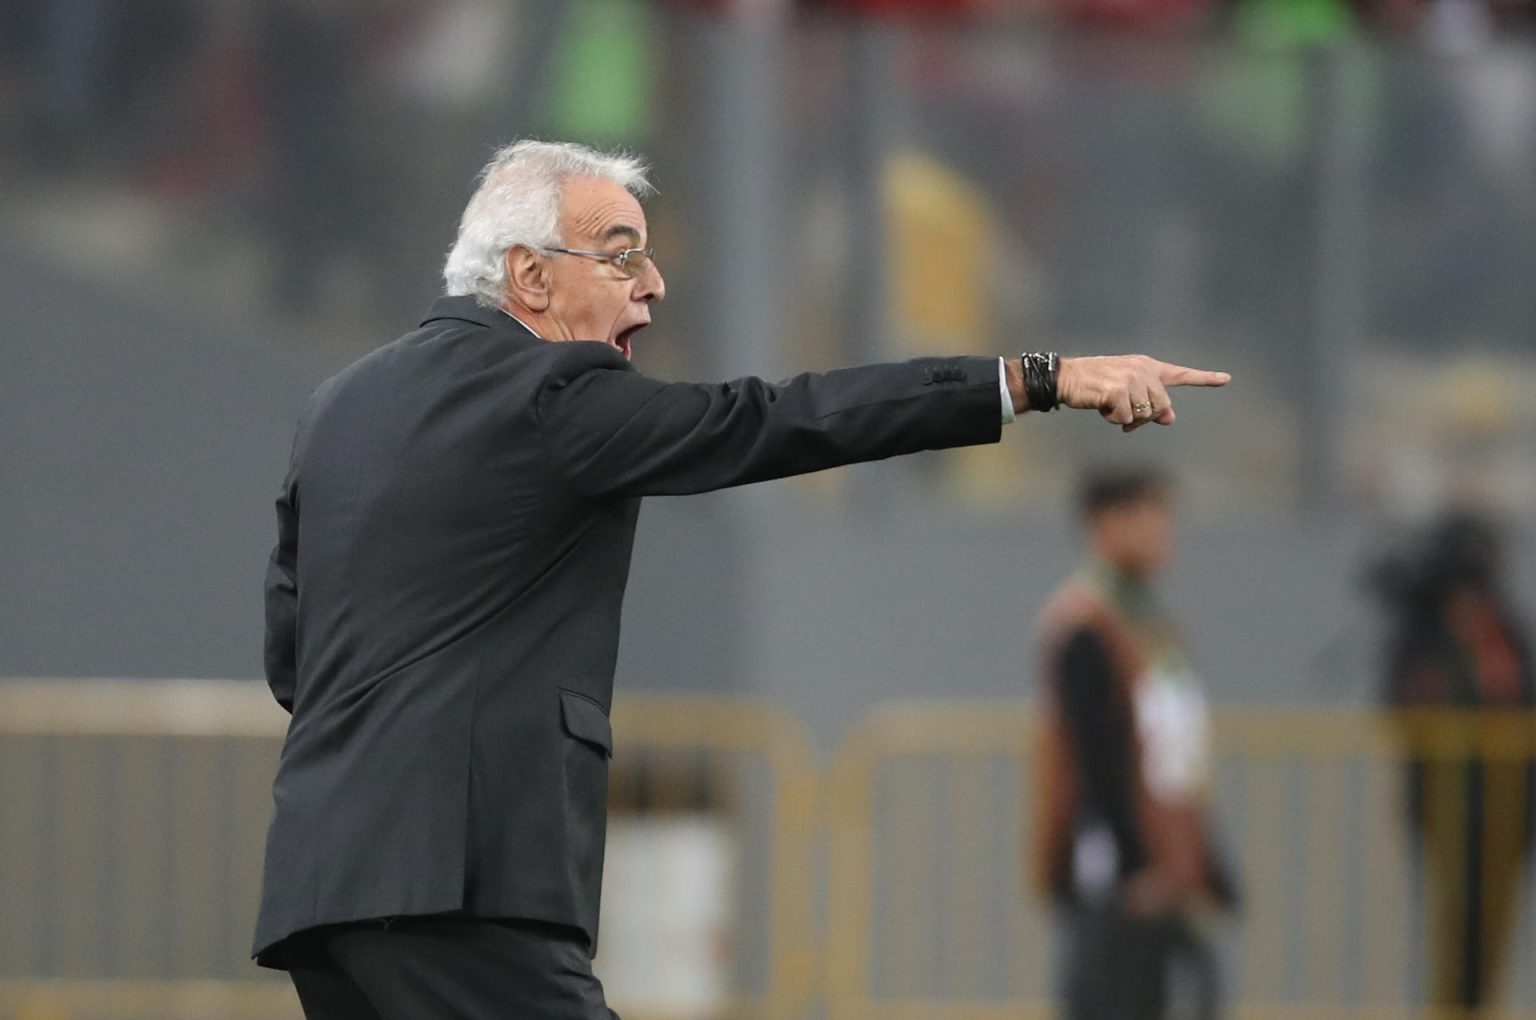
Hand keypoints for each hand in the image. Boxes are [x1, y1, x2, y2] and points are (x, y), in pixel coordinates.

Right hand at [1056, 355, 1229, 431]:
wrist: (1066, 378)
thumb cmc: (1095, 387)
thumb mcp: (1125, 394)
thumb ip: (1149, 404)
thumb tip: (1169, 419)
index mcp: (1147, 367)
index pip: (1180, 374)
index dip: (1204, 379)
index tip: (1226, 379)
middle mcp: (1143, 369)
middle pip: (1161, 407)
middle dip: (1144, 418)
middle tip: (1124, 418)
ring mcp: (1131, 378)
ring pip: (1144, 415)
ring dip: (1126, 419)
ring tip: (1109, 407)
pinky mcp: (1118, 389)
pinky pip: (1125, 418)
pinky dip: (1112, 418)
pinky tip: (1101, 406)